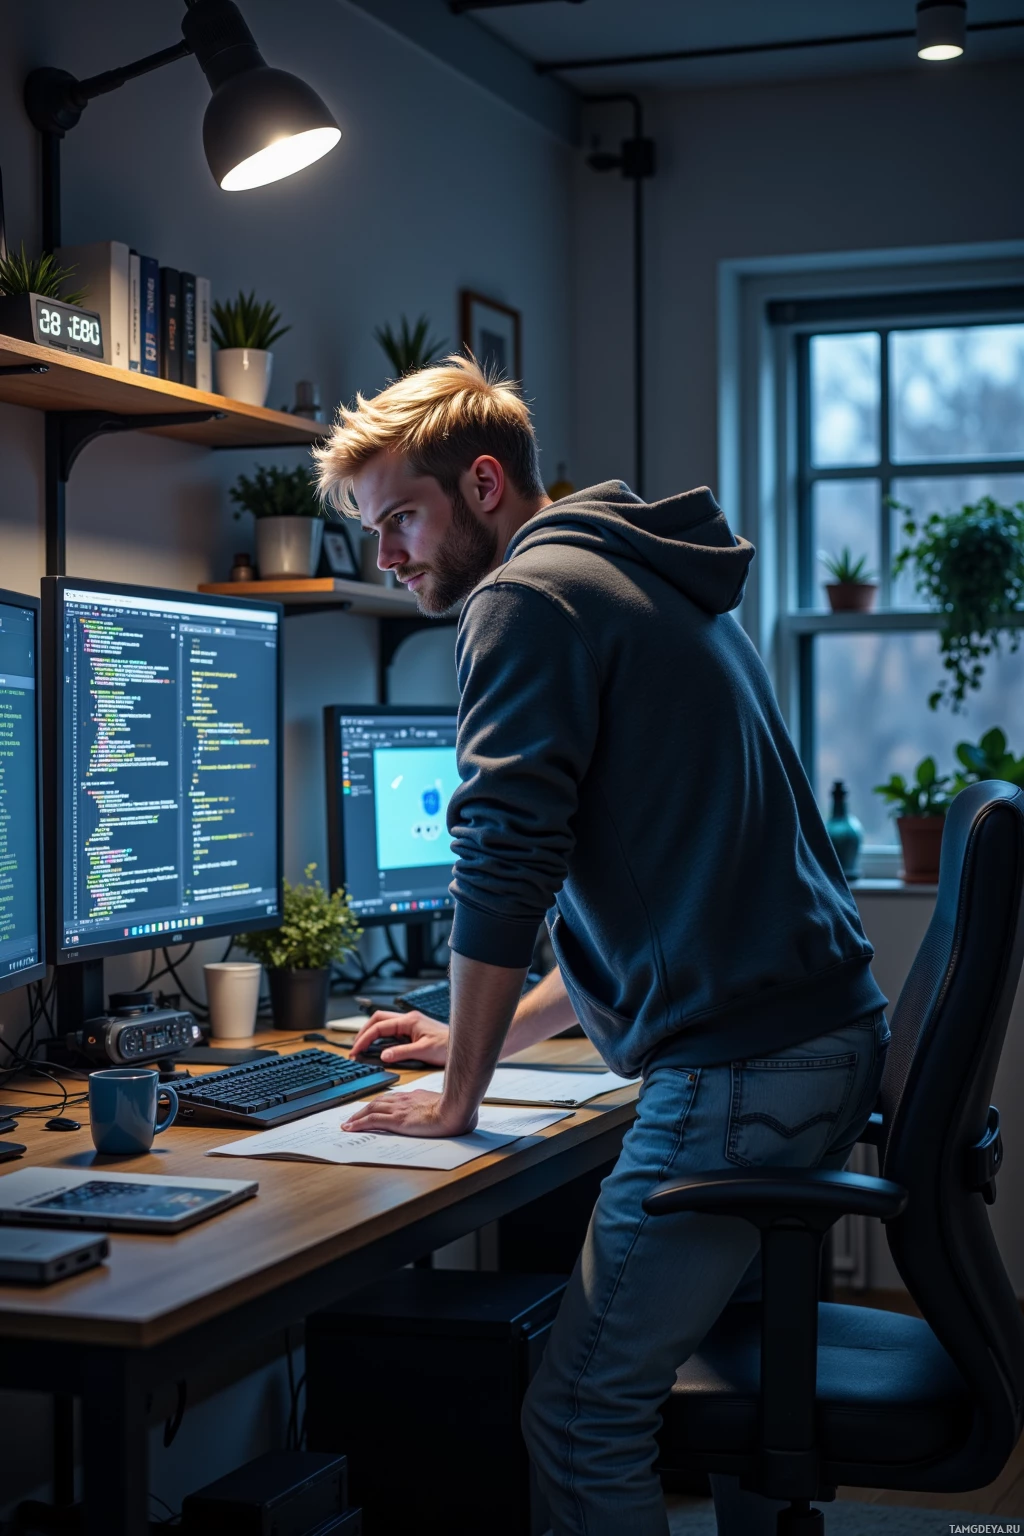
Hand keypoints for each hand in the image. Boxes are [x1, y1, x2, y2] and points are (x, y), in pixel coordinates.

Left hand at [341, 1089, 477, 1137]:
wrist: (456, 1109)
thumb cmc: (455, 1108)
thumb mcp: (443, 1104)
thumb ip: (434, 1105)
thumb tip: (435, 1109)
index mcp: (414, 1096)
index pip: (391, 1098)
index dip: (379, 1104)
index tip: (373, 1108)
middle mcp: (404, 1100)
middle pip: (377, 1102)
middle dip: (363, 1109)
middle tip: (353, 1117)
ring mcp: (399, 1109)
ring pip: (371, 1109)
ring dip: (357, 1116)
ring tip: (348, 1124)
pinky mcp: (397, 1120)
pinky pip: (372, 1121)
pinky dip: (358, 1123)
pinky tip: (350, 1128)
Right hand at [350, 1010, 448, 1066]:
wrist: (464, 1044)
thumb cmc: (448, 1045)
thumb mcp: (423, 1051)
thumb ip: (402, 1053)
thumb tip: (383, 1056)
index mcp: (408, 1021)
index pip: (379, 1026)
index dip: (364, 1038)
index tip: (356, 1050)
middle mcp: (408, 1019)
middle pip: (377, 1019)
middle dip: (364, 1032)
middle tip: (355, 1047)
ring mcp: (410, 1024)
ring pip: (384, 1023)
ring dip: (371, 1033)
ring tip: (362, 1047)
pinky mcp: (413, 1030)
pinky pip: (392, 1030)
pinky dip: (381, 1037)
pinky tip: (379, 1047)